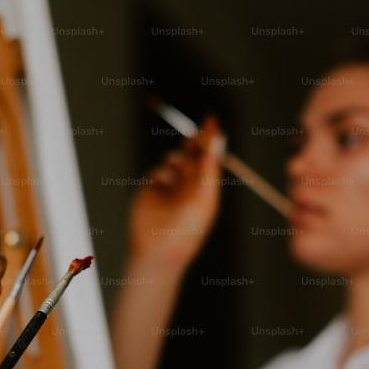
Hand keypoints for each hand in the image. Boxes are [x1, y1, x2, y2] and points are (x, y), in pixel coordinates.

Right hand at [129, 116, 224, 270]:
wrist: (157, 248)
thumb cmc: (187, 229)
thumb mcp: (204, 196)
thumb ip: (209, 167)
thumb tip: (217, 141)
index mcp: (206, 189)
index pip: (210, 158)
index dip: (211, 140)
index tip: (212, 121)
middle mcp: (188, 187)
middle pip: (192, 155)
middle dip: (194, 142)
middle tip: (195, 133)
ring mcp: (169, 187)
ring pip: (173, 160)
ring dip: (177, 159)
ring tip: (178, 166)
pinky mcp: (151, 189)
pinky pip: (157, 170)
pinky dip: (161, 172)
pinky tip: (163, 184)